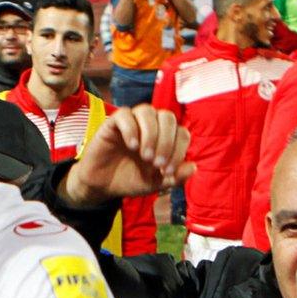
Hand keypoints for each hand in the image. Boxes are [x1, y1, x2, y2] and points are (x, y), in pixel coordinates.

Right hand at [61, 104, 194, 205]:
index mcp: (165, 137)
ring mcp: (132, 121)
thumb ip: (174, 177)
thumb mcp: (155, 184)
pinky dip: (131, 129)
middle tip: (156, 163)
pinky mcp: (113, 122)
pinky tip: (132, 146)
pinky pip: (125, 114)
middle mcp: (151, 125)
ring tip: (144, 156)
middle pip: (168, 117)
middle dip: (166, 142)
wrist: (102, 185)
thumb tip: (193, 167)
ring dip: (150, 134)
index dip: (179, 151)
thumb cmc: (130, 180)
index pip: (181, 133)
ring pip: (148, 111)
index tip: (167, 172)